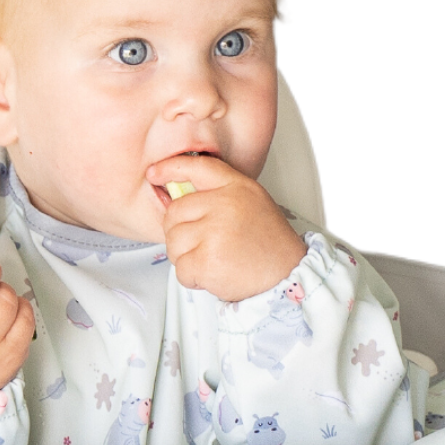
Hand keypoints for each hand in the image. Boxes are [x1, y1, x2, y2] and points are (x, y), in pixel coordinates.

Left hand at [146, 155, 307, 301]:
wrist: (290, 276)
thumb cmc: (269, 244)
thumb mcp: (251, 203)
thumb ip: (219, 194)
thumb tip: (176, 194)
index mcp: (236, 187)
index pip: (196, 167)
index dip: (170, 168)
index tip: (154, 174)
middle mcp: (225, 204)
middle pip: (174, 212)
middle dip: (182, 233)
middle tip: (205, 244)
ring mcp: (215, 231)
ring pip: (173, 242)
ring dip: (186, 257)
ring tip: (214, 259)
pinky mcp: (207, 260)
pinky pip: (180, 269)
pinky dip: (193, 278)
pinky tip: (214, 274)